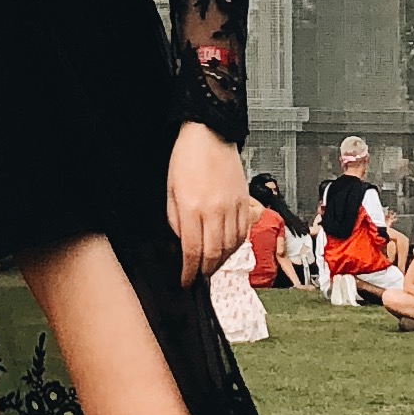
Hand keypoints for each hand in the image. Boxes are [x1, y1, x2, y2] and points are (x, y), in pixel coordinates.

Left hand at [166, 125, 246, 287]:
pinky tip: (228, 249)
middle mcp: (215, 210)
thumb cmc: (187, 157)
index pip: (192, 251)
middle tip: (198, 277)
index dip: (188, 271)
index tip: (185, 280)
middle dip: (204, 272)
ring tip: (212, 267)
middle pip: (213, 254)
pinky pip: (244, 233)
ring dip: (221, 262)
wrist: (210, 134)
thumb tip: (181, 242)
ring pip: (231, 247)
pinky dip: (236, 246)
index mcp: (192, 207)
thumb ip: (175, 219)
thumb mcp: (169, 190)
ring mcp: (233, 207)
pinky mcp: (244, 202)